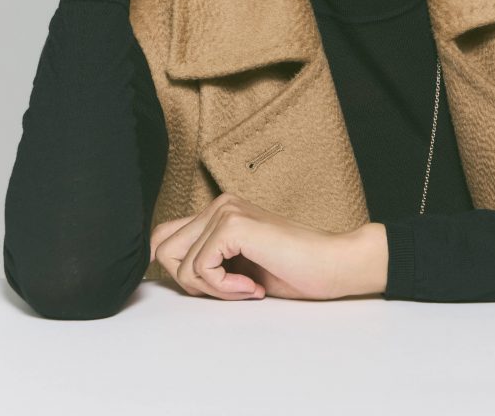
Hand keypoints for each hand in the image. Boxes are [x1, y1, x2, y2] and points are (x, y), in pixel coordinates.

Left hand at [149, 192, 363, 301]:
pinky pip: (201, 269)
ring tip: (248, 287)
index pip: (165, 238)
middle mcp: (219, 205)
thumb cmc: (293, 269)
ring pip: (180, 264)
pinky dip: (223, 289)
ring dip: (212, 289)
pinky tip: (253, 287)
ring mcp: (226, 211)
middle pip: (163, 249)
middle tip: (230, 288)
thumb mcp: (238, 266)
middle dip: (191, 281)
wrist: (332, 264)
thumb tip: (169, 271)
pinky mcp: (234, 226)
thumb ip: (208, 260)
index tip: (220, 285)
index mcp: (219, 211)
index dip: (181, 272)